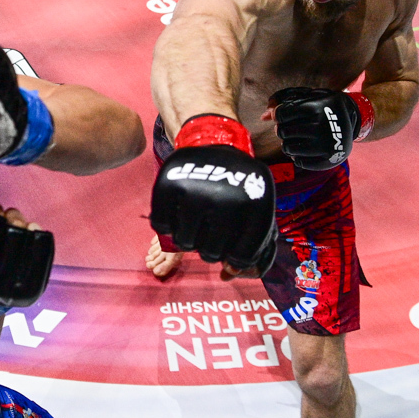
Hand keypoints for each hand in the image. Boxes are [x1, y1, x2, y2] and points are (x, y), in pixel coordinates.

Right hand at [150, 143, 277, 275]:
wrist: (214, 144)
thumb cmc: (239, 186)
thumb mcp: (257, 209)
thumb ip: (251, 246)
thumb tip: (230, 274)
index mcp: (256, 204)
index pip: (243, 255)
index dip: (236, 259)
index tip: (232, 250)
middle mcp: (227, 198)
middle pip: (211, 253)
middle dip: (211, 248)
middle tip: (211, 229)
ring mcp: (196, 190)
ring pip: (185, 243)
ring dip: (189, 238)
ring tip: (196, 219)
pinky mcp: (168, 184)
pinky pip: (161, 227)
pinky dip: (167, 224)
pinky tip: (178, 210)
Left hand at [266, 88, 371, 170]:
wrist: (354, 118)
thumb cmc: (325, 104)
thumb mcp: (309, 95)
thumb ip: (284, 100)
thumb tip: (264, 116)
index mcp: (316, 108)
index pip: (282, 114)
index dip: (279, 115)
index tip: (284, 115)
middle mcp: (321, 127)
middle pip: (283, 132)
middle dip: (283, 129)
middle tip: (292, 127)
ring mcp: (324, 146)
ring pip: (288, 148)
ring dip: (288, 142)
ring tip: (297, 137)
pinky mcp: (327, 161)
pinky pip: (299, 162)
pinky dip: (298, 155)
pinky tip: (306, 147)